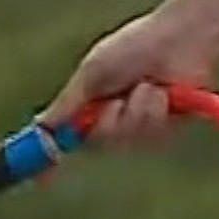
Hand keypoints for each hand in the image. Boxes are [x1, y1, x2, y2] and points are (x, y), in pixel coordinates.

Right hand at [39, 8, 218, 148]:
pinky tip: (163, 93)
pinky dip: (154, 112)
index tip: (42, 178)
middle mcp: (114, 119)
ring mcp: (141, 127)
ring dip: (135, 111)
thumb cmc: (135, 46)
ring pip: (126, 140)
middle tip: (116, 102)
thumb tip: (41, 127)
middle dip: (108, 122)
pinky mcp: (166, 131)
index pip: (67, 137)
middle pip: (98, 144)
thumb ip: (68, 103)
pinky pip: (151, 137)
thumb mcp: (92, 74)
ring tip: (147, 87)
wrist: (178, 40)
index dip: (54, 155)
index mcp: (92, 104)